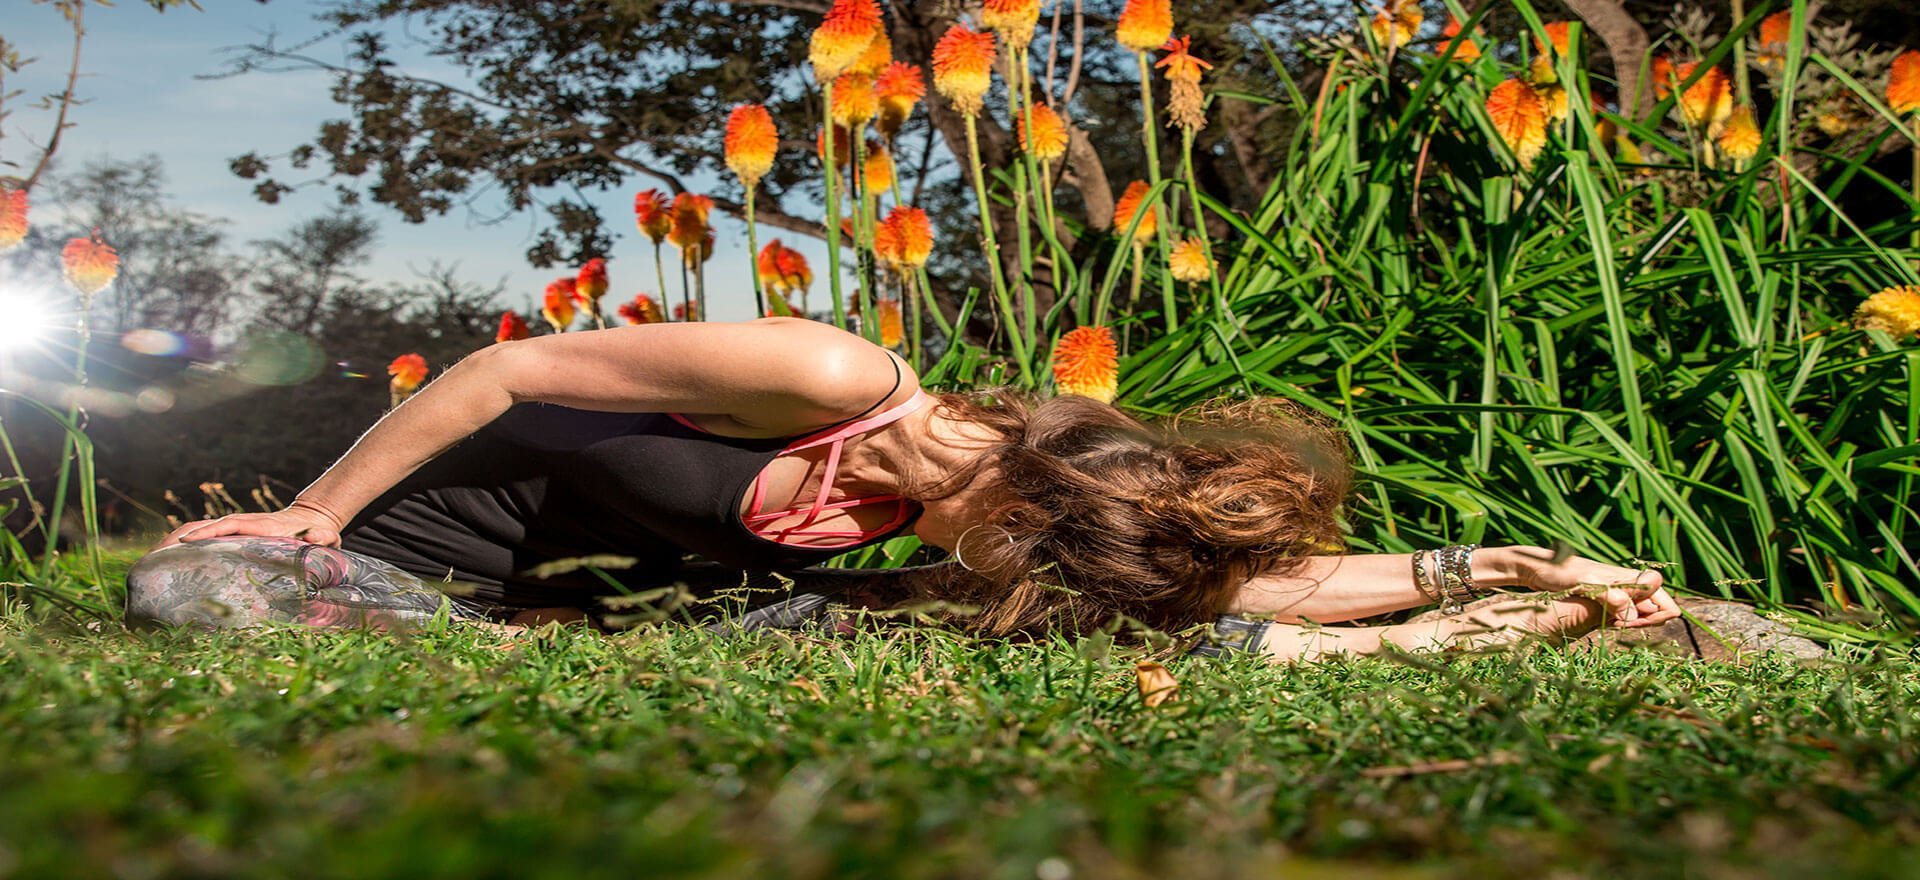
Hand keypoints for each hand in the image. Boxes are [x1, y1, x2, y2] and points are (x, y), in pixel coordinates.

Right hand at [155, 501, 344, 549]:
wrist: (314, 520)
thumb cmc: (317, 533)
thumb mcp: (323, 536)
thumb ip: (321, 537)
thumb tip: (316, 536)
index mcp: (258, 525)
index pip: (228, 526)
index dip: (206, 532)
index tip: (184, 542)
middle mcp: (241, 524)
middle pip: (203, 526)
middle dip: (178, 538)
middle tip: (154, 557)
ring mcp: (235, 529)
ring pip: (198, 531)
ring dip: (174, 542)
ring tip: (151, 562)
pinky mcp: (233, 536)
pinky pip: (204, 538)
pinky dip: (184, 545)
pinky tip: (168, 561)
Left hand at [1506, 546, 1679, 628]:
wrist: (1542, 568)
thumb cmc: (1562, 573)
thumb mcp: (1587, 585)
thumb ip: (1612, 598)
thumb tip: (1634, 615)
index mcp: (1632, 578)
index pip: (1666, 601)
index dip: (1655, 616)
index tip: (1629, 622)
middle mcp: (1631, 584)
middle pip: (1658, 610)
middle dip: (1645, 622)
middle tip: (1616, 625)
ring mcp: (1621, 592)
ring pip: (1643, 614)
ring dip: (1633, 624)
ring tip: (1609, 624)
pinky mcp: (1609, 599)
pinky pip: (1627, 615)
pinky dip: (1622, 623)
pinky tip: (1604, 624)